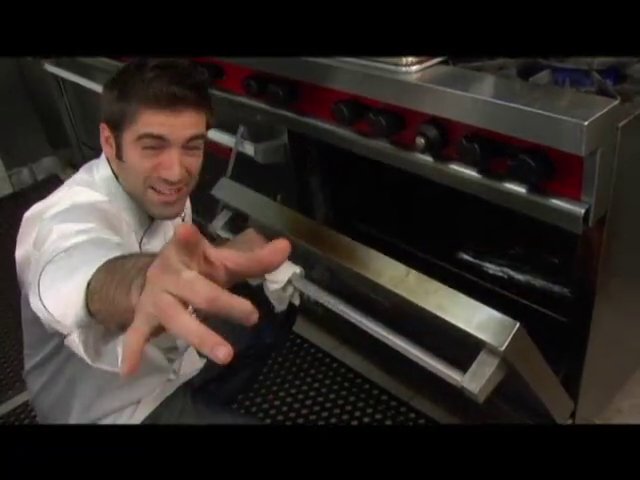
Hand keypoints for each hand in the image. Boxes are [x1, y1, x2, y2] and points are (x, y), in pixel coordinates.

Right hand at [121, 224, 290, 375]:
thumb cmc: (196, 268)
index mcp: (187, 252)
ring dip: (201, 337)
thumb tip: (286, 248)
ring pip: (178, 319)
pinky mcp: (143, 317)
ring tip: (226, 356)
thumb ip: (254, 259)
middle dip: (226, 304)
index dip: (188, 239)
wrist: (156, 278)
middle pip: (200, 292)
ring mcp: (155, 297)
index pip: (189, 243)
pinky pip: (136, 335)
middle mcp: (169, 274)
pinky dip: (132, 351)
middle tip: (253, 318)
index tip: (187, 232)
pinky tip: (129, 371)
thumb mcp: (223, 261)